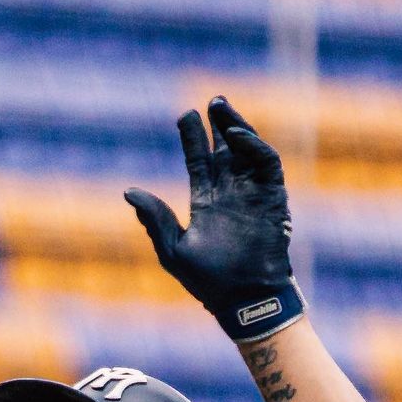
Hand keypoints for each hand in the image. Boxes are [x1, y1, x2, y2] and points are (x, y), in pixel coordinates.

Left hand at [126, 96, 303, 343]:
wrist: (244, 300)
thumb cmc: (208, 282)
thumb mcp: (173, 250)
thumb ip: (155, 220)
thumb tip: (129, 192)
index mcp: (206, 203)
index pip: (199, 161)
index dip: (193, 139)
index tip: (186, 116)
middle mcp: (230, 193)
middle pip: (224, 149)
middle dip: (219, 123)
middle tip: (211, 101)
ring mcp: (252, 193)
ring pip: (246, 149)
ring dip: (236, 126)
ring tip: (221, 107)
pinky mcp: (273, 197)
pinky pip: (266, 163)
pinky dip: (253, 146)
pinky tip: (235, 135)